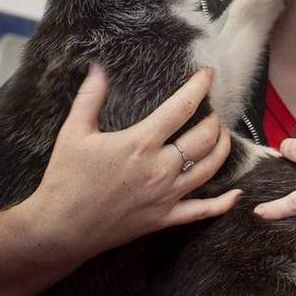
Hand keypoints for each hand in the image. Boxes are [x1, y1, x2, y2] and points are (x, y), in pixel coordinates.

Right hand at [27, 63, 239, 260]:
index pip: (182, 107)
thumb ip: (90, 97)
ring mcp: (166, 196)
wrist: (59, 229)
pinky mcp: (164, 218)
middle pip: (205, 137)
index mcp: (140, 143)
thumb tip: (97, 66)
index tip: (208, 74)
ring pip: (210, 168)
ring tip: (221, 134)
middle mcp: (160, 169)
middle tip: (212, 110)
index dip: (200, 86)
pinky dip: (223, 202)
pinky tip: (236, 192)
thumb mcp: (73, 132)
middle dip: (215, 118)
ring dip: (222, 147)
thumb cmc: (64, 178)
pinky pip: (203, 211)